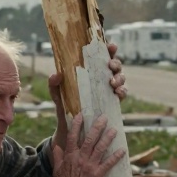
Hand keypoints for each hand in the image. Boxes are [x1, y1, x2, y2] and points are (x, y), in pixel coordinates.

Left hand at [48, 41, 126, 157]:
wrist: (70, 130)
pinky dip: (123, 92)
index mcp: (88, 71)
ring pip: (120, 77)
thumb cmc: (64, 107)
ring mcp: (107, 89)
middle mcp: (100, 78)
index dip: (108, 49)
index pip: (100, 56)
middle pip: (114, 65)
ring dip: (120, 77)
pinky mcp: (111, 102)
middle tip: (110, 66)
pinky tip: (118, 93)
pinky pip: (122, 94)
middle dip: (116, 62)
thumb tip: (56, 75)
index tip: (111, 46)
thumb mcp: (57, 95)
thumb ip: (54, 86)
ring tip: (112, 83)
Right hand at [52, 112, 124, 176]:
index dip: (76, 125)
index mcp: (70, 156)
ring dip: (108, 138)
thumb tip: (56, 146)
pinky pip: (108, 163)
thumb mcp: (57, 168)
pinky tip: (122, 150)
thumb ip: (58, 156)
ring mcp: (90, 166)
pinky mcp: (98, 174)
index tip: (80, 115)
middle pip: (90, 139)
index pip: (73, 136)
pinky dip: (116, 157)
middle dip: (97, 127)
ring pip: (100, 148)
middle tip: (104, 118)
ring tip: (114, 130)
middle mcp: (81, 158)